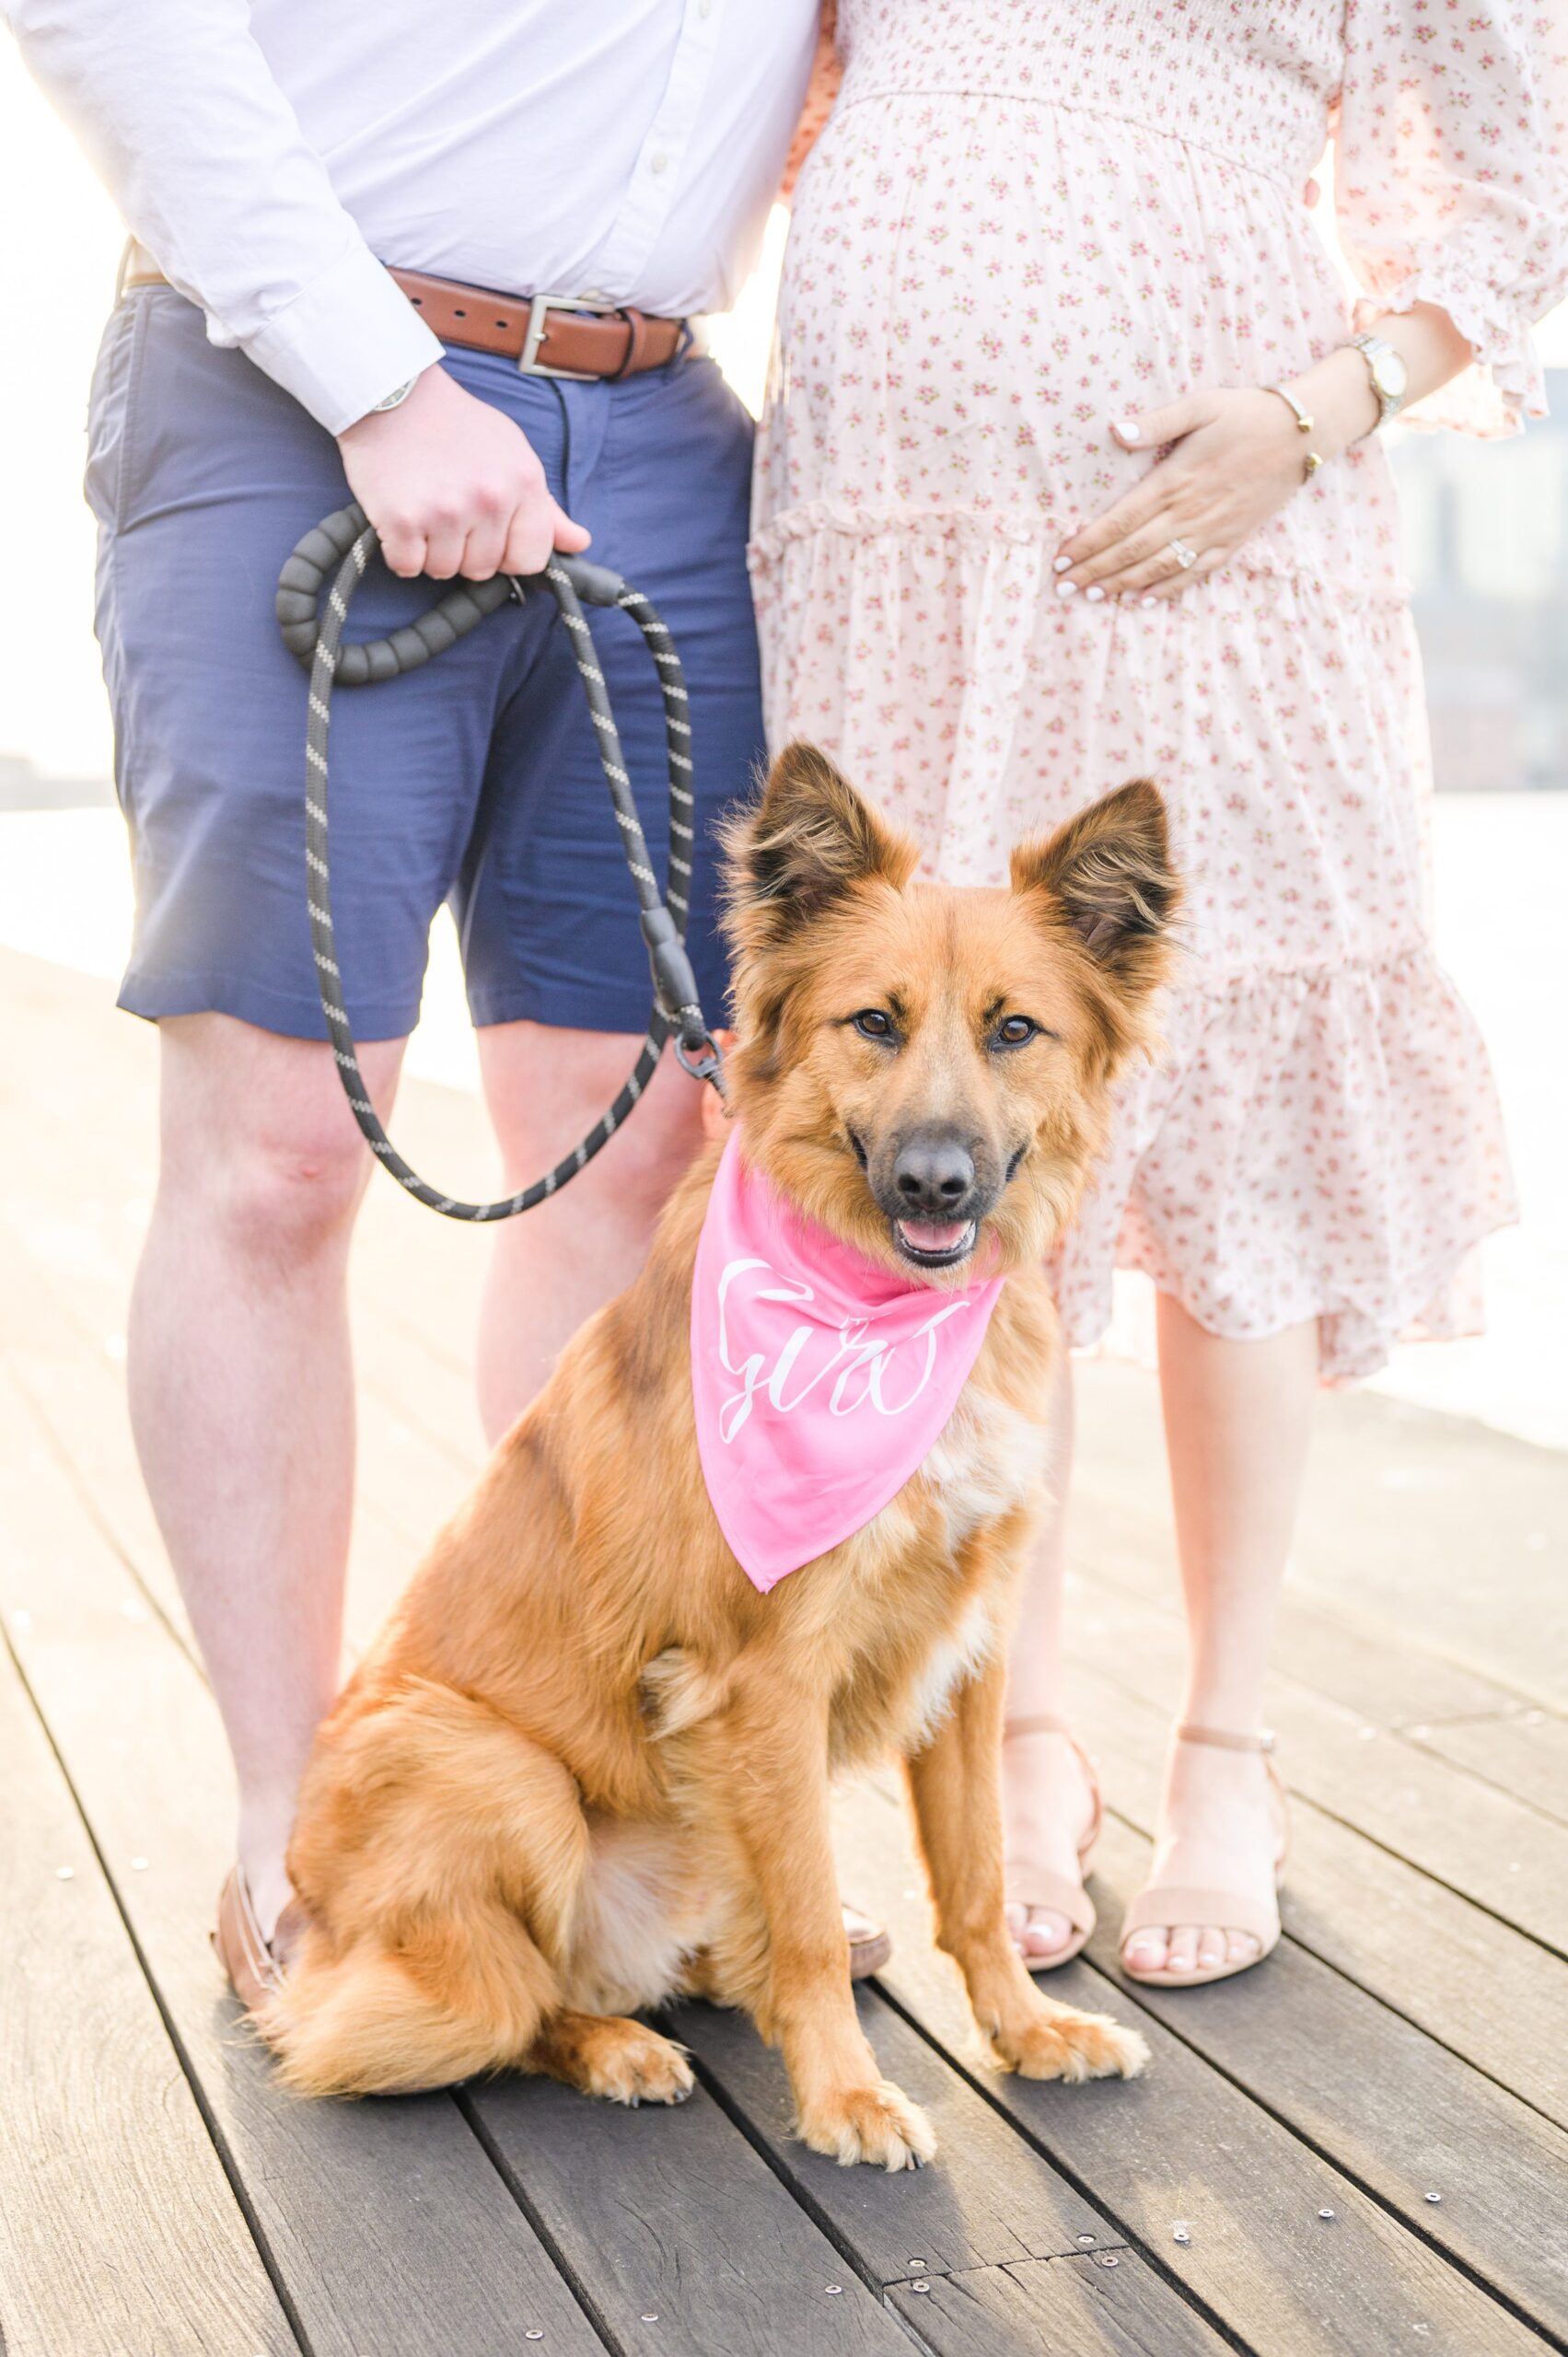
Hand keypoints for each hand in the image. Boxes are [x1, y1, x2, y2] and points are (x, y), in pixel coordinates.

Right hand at [337, 363, 590, 580]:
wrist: (392, 393)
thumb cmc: (456, 425)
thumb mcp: (512, 453)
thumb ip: (544, 506)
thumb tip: (580, 542)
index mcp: (523, 482)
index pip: (530, 559)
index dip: (507, 554)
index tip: (488, 534)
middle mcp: (489, 498)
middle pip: (483, 568)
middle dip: (464, 549)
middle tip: (446, 508)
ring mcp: (445, 510)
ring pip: (444, 571)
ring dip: (430, 551)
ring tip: (423, 508)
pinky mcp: (402, 520)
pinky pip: (407, 566)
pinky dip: (400, 551)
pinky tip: (400, 517)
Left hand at [1053, 388, 1317, 604]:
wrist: (1303, 435)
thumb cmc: (1247, 414)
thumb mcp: (1201, 405)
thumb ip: (1157, 422)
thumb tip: (1115, 430)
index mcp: (1175, 481)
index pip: (1120, 521)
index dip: (1087, 543)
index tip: (1061, 559)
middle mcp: (1190, 513)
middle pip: (1131, 551)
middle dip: (1094, 571)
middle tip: (1063, 587)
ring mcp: (1212, 532)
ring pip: (1158, 567)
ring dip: (1122, 585)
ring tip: (1092, 597)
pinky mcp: (1232, 542)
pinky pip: (1194, 574)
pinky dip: (1167, 590)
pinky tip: (1143, 601)